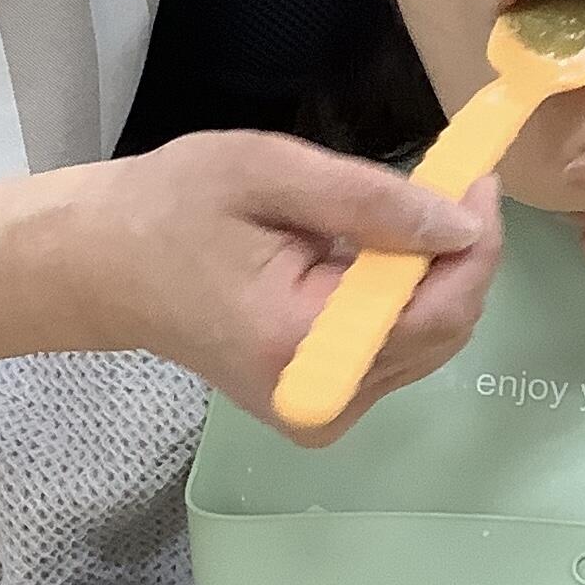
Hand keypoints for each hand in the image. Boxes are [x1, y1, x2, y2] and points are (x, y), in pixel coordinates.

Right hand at [81, 133, 501, 440]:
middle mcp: (321, 399)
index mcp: (302, 344)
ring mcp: (323, 412)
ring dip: (432, 276)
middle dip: (458, 256)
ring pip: (431, 341)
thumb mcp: (267, 171)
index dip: (476, 244)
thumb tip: (461, 227)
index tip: (479, 179)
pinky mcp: (323, 408)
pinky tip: (368, 262)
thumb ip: (370, 201)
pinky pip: (399, 351)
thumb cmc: (172, 207)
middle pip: (444, 330)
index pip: (437, 310)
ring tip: (392, 220)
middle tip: (448, 186)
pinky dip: (403, 301)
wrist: (105, 267)